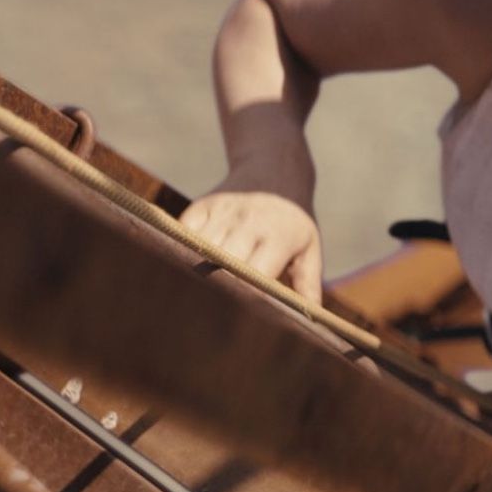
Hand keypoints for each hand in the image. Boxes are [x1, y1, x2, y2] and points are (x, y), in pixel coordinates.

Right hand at [180, 179, 323, 301]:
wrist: (274, 173)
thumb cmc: (291, 224)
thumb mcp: (308, 248)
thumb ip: (307, 282)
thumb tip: (310, 314)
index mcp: (278, 235)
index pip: (256, 274)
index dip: (247, 297)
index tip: (241, 317)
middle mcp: (250, 221)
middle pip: (223, 264)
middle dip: (218, 288)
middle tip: (211, 313)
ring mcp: (224, 211)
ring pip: (200, 249)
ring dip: (196, 271)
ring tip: (195, 296)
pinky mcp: (203, 205)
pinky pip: (182, 232)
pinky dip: (181, 249)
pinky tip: (186, 264)